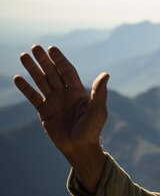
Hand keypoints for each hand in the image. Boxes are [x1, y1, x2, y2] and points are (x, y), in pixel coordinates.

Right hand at [14, 45, 108, 191]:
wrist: (79, 148)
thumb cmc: (92, 130)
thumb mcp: (98, 111)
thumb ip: (99, 93)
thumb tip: (106, 74)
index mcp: (78, 92)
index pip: (67, 71)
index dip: (60, 60)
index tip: (52, 48)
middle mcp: (65, 94)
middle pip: (53, 73)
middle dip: (44, 60)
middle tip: (35, 47)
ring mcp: (54, 102)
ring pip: (41, 82)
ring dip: (33, 69)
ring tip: (24, 56)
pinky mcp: (44, 112)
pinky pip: (33, 97)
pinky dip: (25, 88)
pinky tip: (18, 78)